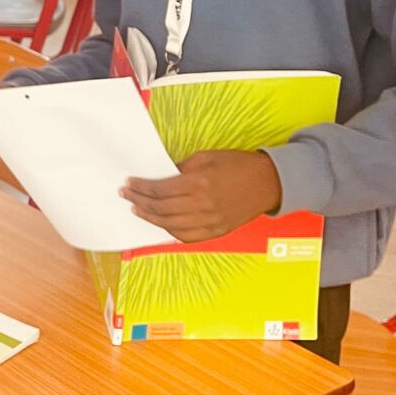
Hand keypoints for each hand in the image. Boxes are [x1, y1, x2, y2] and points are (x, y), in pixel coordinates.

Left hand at [121, 150, 282, 241]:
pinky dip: (170, 232)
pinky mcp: (217, 232)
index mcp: (200, 183)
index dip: (141, 187)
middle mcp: (203, 205)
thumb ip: (180, 168)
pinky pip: (187, 237)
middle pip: (161, 208)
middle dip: (140, 202)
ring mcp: (211, 222)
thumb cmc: (238, 165)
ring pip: (171, 225)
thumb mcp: (206, 157)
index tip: (130, 184)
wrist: (268, 183)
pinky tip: (160, 224)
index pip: (160, 189)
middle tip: (127, 196)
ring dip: (151, 219)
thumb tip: (159, 175)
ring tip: (138, 211)